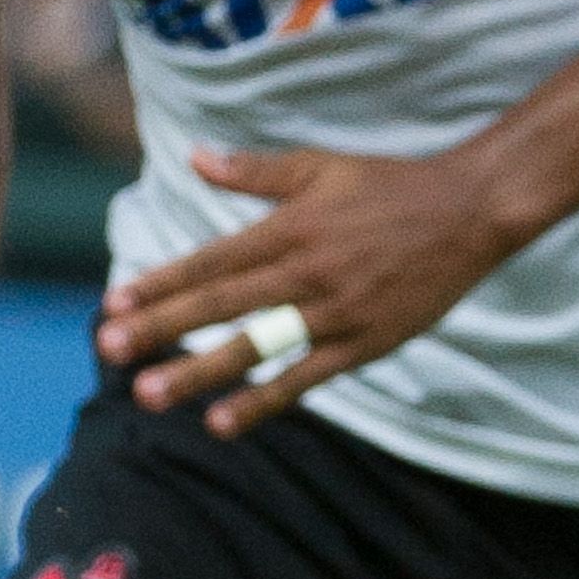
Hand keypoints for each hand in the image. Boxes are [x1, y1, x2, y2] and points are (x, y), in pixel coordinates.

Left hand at [91, 145, 528, 437]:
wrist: (470, 212)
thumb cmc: (389, 185)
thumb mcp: (320, 166)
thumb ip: (254, 172)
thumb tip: (194, 157)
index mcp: (289, 227)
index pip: (211, 261)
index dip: (160, 282)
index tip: (114, 301)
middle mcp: (305, 271)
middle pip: (220, 305)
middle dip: (161, 327)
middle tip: (108, 347)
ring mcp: (334, 313)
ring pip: (255, 346)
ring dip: (199, 371)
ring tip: (149, 394)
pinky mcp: (364, 343)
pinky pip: (305, 378)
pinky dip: (263, 400)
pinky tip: (223, 421)